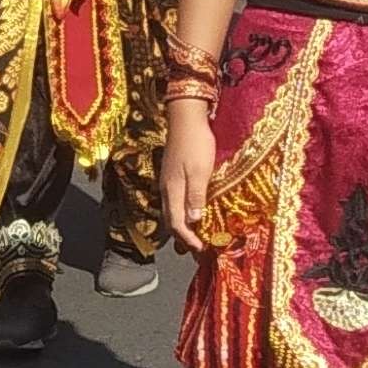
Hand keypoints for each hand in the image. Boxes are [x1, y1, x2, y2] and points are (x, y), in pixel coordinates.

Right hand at [159, 96, 214, 252]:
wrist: (185, 117)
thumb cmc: (196, 143)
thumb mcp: (200, 171)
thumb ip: (196, 197)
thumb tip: (193, 222)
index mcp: (172, 190)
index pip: (176, 223)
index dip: (187, 239)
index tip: (201, 250)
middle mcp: (166, 189)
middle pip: (170, 220)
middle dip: (182, 238)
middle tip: (197, 250)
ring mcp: (167, 181)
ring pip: (171, 211)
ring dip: (182, 227)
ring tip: (194, 237)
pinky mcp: (172, 175)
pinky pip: (174, 202)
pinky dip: (182, 214)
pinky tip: (192, 213)